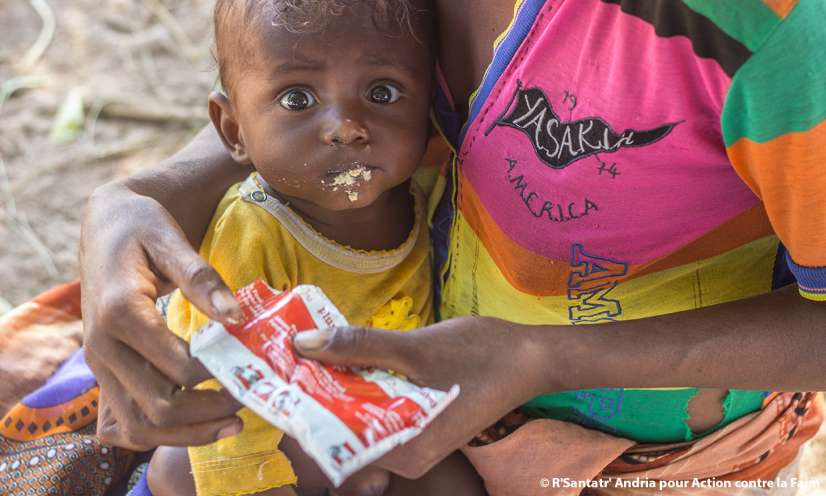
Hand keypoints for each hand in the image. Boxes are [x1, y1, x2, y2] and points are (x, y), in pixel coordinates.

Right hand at [80, 182, 243, 448]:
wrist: (104, 225)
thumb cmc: (141, 227)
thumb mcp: (171, 240)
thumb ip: (202, 279)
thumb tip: (236, 318)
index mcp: (120, 314)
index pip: (177, 367)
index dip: (220, 373)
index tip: (253, 364)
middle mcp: (102, 348)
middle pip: (158, 407)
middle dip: (210, 411)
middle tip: (251, 396)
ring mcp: (100, 366)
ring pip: (140, 425)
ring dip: (189, 433)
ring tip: (234, 423)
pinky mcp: (105, 373)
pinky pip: (129, 421)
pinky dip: (165, 433)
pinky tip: (201, 424)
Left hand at [293, 316, 558, 478]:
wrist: (530, 356)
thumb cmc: (480, 355)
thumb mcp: (415, 349)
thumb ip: (359, 347)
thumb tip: (301, 344)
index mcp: (403, 451)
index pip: (333, 437)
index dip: (299, 404)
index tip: (273, 372)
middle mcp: (404, 455)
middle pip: (343, 425)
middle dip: (314, 389)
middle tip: (285, 351)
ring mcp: (412, 439)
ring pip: (358, 412)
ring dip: (335, 380)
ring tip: (307, 346)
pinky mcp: (417, 420)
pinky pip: (376, 403)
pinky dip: (359, 380)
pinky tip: (344, 352)